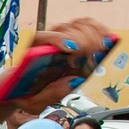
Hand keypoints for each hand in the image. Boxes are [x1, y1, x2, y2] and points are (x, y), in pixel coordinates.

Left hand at [0, 18, 116, 110]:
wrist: (22, 90)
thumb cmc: (26, 95)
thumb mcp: (33, 103)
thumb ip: (50, 94)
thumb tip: (73, 81)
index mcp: (31, 54)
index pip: (43, 37)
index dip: (59, 39)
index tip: (71, 49)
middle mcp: (46, 42)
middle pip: (66, 29)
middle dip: (82, 42)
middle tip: (88, 59)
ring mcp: (61, 38)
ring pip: (78, 25)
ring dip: (92, 37)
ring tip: (96, 54)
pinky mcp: (74, 39)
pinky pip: (88, 26)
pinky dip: (99, 30)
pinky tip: (106, 41)